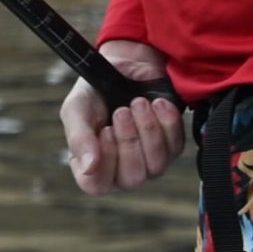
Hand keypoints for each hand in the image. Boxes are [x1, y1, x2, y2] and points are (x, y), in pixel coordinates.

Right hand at [59, 42, 183, 192]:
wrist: (126, 65)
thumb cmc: (96, 90)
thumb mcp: (77, 109)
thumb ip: (78, 137)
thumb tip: (88, 168)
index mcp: (93, 164)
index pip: (96, 186)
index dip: (104, 163)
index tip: (105, 130)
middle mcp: (122, 168)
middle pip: (131, 178)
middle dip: (129, 142)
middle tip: (122, 111)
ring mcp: (149, 160)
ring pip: (156, 166)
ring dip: (148, 131)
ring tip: (138, 103)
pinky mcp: (172, 146)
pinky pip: (175, 146)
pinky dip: (166, 122)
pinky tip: (157, 103)